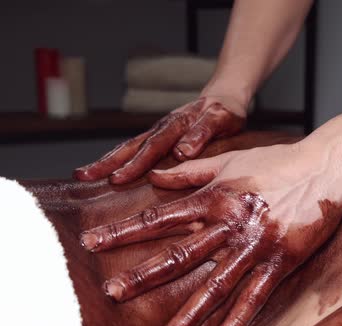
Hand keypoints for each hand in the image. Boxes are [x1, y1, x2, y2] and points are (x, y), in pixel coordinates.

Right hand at [74, 96, 244, 183]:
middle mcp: (162, 127)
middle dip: (108, 162)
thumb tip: (182, 153)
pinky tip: (106, 170)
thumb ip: (202, 133)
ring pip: (129, 145)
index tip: (118, 179)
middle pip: (132, 145)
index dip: (135, 164)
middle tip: (84, 176)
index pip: (153, 147)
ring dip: (107, 160)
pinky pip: (135, 147)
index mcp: (176, 124)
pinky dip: (118, 157)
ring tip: (83, 174)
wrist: (223, 96)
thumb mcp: (221, 119)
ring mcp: (158, 130)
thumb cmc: (225, 111)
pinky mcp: (159, 135)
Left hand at [80, 141, 341, 325]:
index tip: (93, 242)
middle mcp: (230, 224)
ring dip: (188, 313)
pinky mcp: (280, 261)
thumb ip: (191, 171)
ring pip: (216, 286)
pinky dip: (238, 321)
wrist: (325, 167)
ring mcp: (255, 246)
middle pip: (181, 255)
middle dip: (144, 276)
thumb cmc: (278, 161)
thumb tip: (155, 175)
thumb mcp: (231, 160)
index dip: (124, 231)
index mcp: (215, 198)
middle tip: (112, 292)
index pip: (160, 217)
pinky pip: (256, 297)